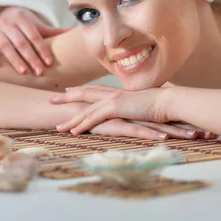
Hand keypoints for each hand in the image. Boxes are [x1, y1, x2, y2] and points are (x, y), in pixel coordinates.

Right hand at [0, 6, 69, 74]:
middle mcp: (9, 23)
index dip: (42, 49)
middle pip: (21, 42)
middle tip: (40, 72)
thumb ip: (53, 32)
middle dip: (31, 58)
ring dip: (15, 60)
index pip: (34, 36)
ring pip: (6, 46)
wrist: (5, 13)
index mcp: (23, 18)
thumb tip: (75, 34)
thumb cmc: (26, 24)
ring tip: (24, 72)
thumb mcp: (38, 25)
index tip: (49, 62)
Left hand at [51, 85, 197, 138]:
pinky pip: (94, 117)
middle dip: (66, 98)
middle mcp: (113, 93)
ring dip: (70, 117)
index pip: (95, 89)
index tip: (68, 91)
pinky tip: (73, 130)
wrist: (168, 101)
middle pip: (84, 94)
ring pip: (86, 108)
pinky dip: (82, 124)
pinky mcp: (115, 107)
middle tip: (51, 99)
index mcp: (119, 92)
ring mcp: (113, 99)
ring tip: (57, 125)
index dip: (81, 90)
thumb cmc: (161, 104)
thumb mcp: (144, 104)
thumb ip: (135, 105)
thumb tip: (134, 109)